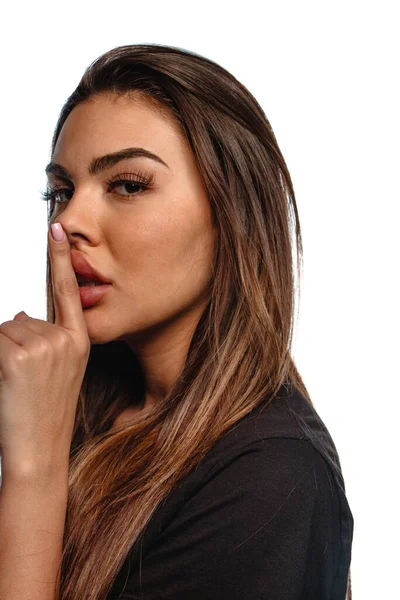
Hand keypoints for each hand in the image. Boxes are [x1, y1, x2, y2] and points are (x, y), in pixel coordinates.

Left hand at [0, 223, 89, 476]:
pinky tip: (5, 383)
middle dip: (10, 342)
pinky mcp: (16, 357)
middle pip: (19, 318)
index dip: (60, 258)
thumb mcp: (57, 374)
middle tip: (18, 380)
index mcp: (78, 343)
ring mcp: (43, 347)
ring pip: (3, 329)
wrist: (40, 454)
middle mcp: (64, 341)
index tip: (55, 230)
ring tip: (14, 386)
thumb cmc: (46, 417)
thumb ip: (43, 340)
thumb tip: (19, 315)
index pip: (67, 291)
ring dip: (0, 352)